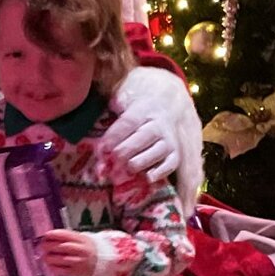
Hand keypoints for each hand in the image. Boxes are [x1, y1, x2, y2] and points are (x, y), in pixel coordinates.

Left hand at [39, 229, 96, 275]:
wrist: (101, 264)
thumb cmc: (85, 249)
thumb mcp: (80, 240)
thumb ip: (67, 238)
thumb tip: (47, 237)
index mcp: (82, 239)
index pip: (65, 235)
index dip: (53, 234)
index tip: (45, 235)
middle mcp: (82, 250)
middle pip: (62, 246)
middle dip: (49, 246)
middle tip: (42, 246)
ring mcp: (79, 261)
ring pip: (61, 259)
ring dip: (49, 258)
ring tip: (45, 257)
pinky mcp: (77, 272)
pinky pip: (62, 270)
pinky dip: (53, 268)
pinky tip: (50, 265)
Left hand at [102, 67, 198, 181]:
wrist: (166, 102)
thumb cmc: (136, 104)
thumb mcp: (123, 98)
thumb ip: (111, 107)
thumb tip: (100, 114)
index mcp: (143, 109)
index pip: (128, 122)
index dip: (113, 136)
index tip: (101, 149)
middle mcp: (158, 125)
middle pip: (141, 138)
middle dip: (124, 152)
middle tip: (110, 161)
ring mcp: (168, 140)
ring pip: (156, 152)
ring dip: (139, 163)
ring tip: (126, 169)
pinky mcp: (174, 154)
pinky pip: (170, 165)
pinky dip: (159, 173)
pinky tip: (146, 178)